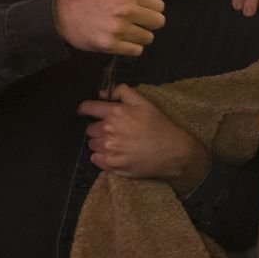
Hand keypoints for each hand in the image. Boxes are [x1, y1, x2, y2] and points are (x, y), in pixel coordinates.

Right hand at [53, 0, 165, 56]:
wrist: (62, 16)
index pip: (159, 6)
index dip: (150, 7)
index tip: (136, 7)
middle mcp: (125, 10)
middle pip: (158, 22)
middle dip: (147, 23)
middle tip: (132, 20)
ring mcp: (118, 29)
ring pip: (148, 38)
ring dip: (139, 36)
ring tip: (123, 29)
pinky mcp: (111, 45)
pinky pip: (136, 51)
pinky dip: (130, 48)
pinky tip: (118, 39)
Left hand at [79, 83, 208, 189]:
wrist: (172, 152)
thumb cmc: (159, 126)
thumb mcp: (145, 103)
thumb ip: (123, 92)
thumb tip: (102, 93)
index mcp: (116, 113)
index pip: (88, 108)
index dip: (86, 109)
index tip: (86, 112)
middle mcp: (109, 130)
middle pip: (90, 129)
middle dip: (99, 129)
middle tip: (114, 132)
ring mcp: (109, 149)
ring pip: (93, 144)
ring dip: (100, 143)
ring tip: (117, 145)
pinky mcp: (112, 164)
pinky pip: (95, 159)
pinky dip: (101, 157)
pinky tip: (115, 155)